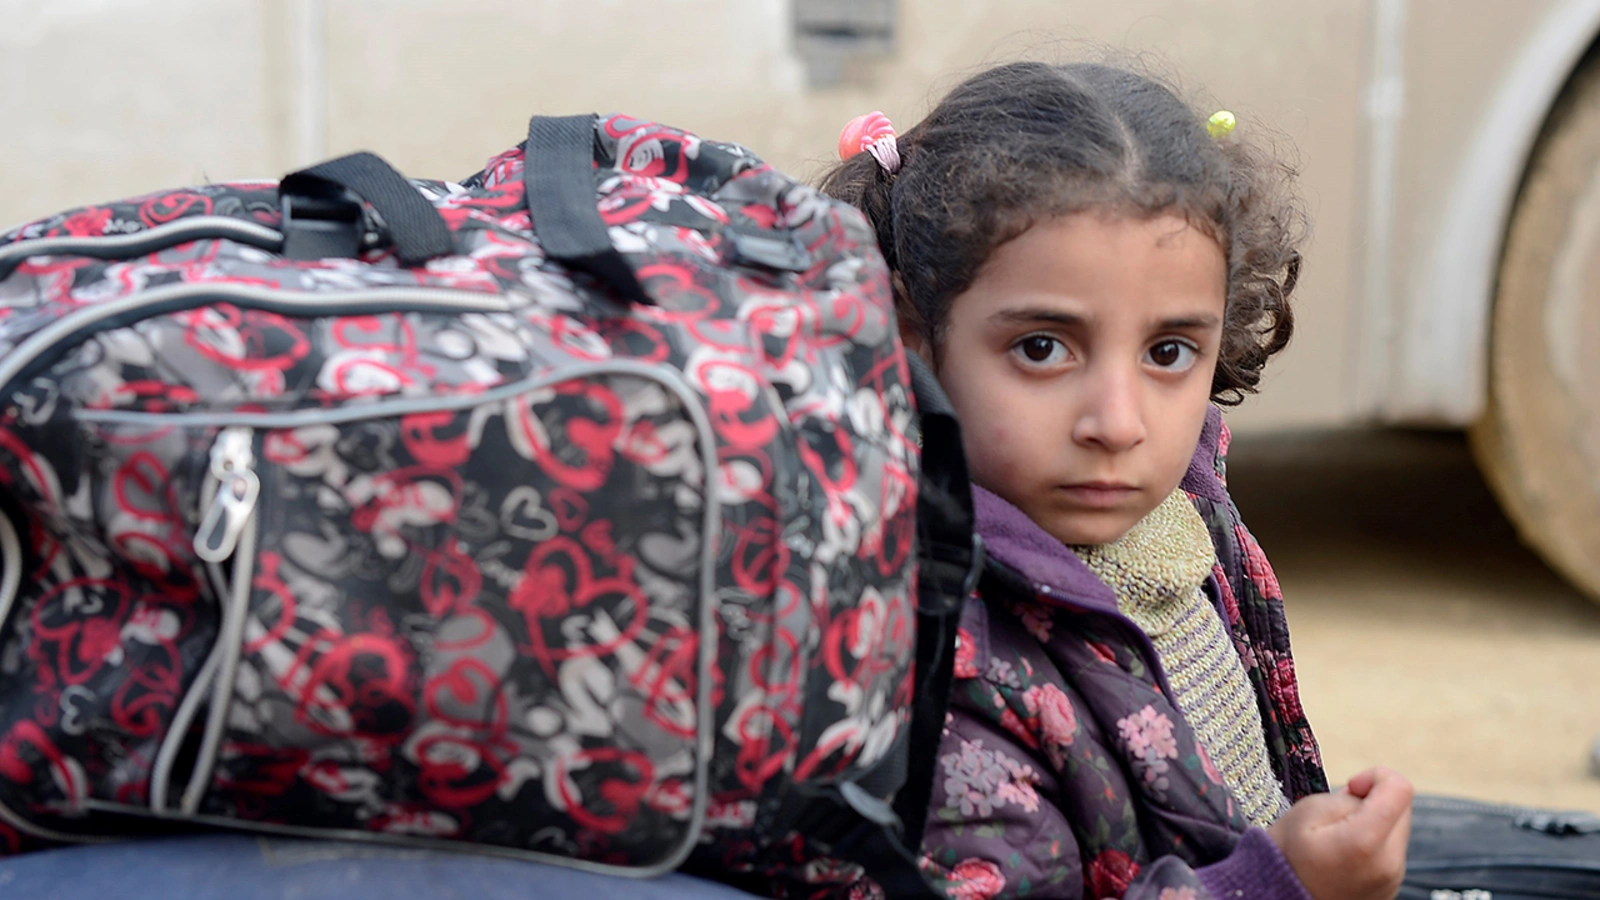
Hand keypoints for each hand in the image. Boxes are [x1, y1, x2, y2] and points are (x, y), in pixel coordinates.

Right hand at [1266, 767, 1413, 899]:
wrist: (1279, 899)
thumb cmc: (1287, 857)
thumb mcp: (1307, 811)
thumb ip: (1345, 796)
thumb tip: (1368, 795)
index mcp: (1365, 841)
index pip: (1400, 788)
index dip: (1375, 777)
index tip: (1351, 787)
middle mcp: (1388, 863)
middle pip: (1402, 808)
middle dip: (1374, 800)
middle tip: (1339, 813)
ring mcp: (1392, 880)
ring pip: (1397, 830)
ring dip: (1374, 822)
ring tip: (1338, 836)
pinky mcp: (1390, 888)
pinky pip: (1392, 852)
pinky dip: (1373, 844)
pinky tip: (1345, 853)